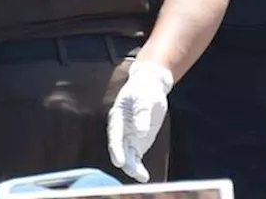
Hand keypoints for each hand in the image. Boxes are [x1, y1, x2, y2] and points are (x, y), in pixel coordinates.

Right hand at [107, 60, 173, 182]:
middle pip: (119, 148)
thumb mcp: (144, 99)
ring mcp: (128, 137)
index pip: (114, 135)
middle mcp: (120, 129)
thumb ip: (141, 114)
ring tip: (142, 177)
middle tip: (132, 171)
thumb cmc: (145, 91)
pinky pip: (136, 157)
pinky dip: (139, 167)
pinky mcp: (138, 143)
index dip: (116, 149)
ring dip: (133, 167)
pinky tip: (144, 177)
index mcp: (117, 116)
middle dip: (124, 161)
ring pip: (127, 155)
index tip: (119, 161)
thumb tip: (141, 133)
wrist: (150, 88)